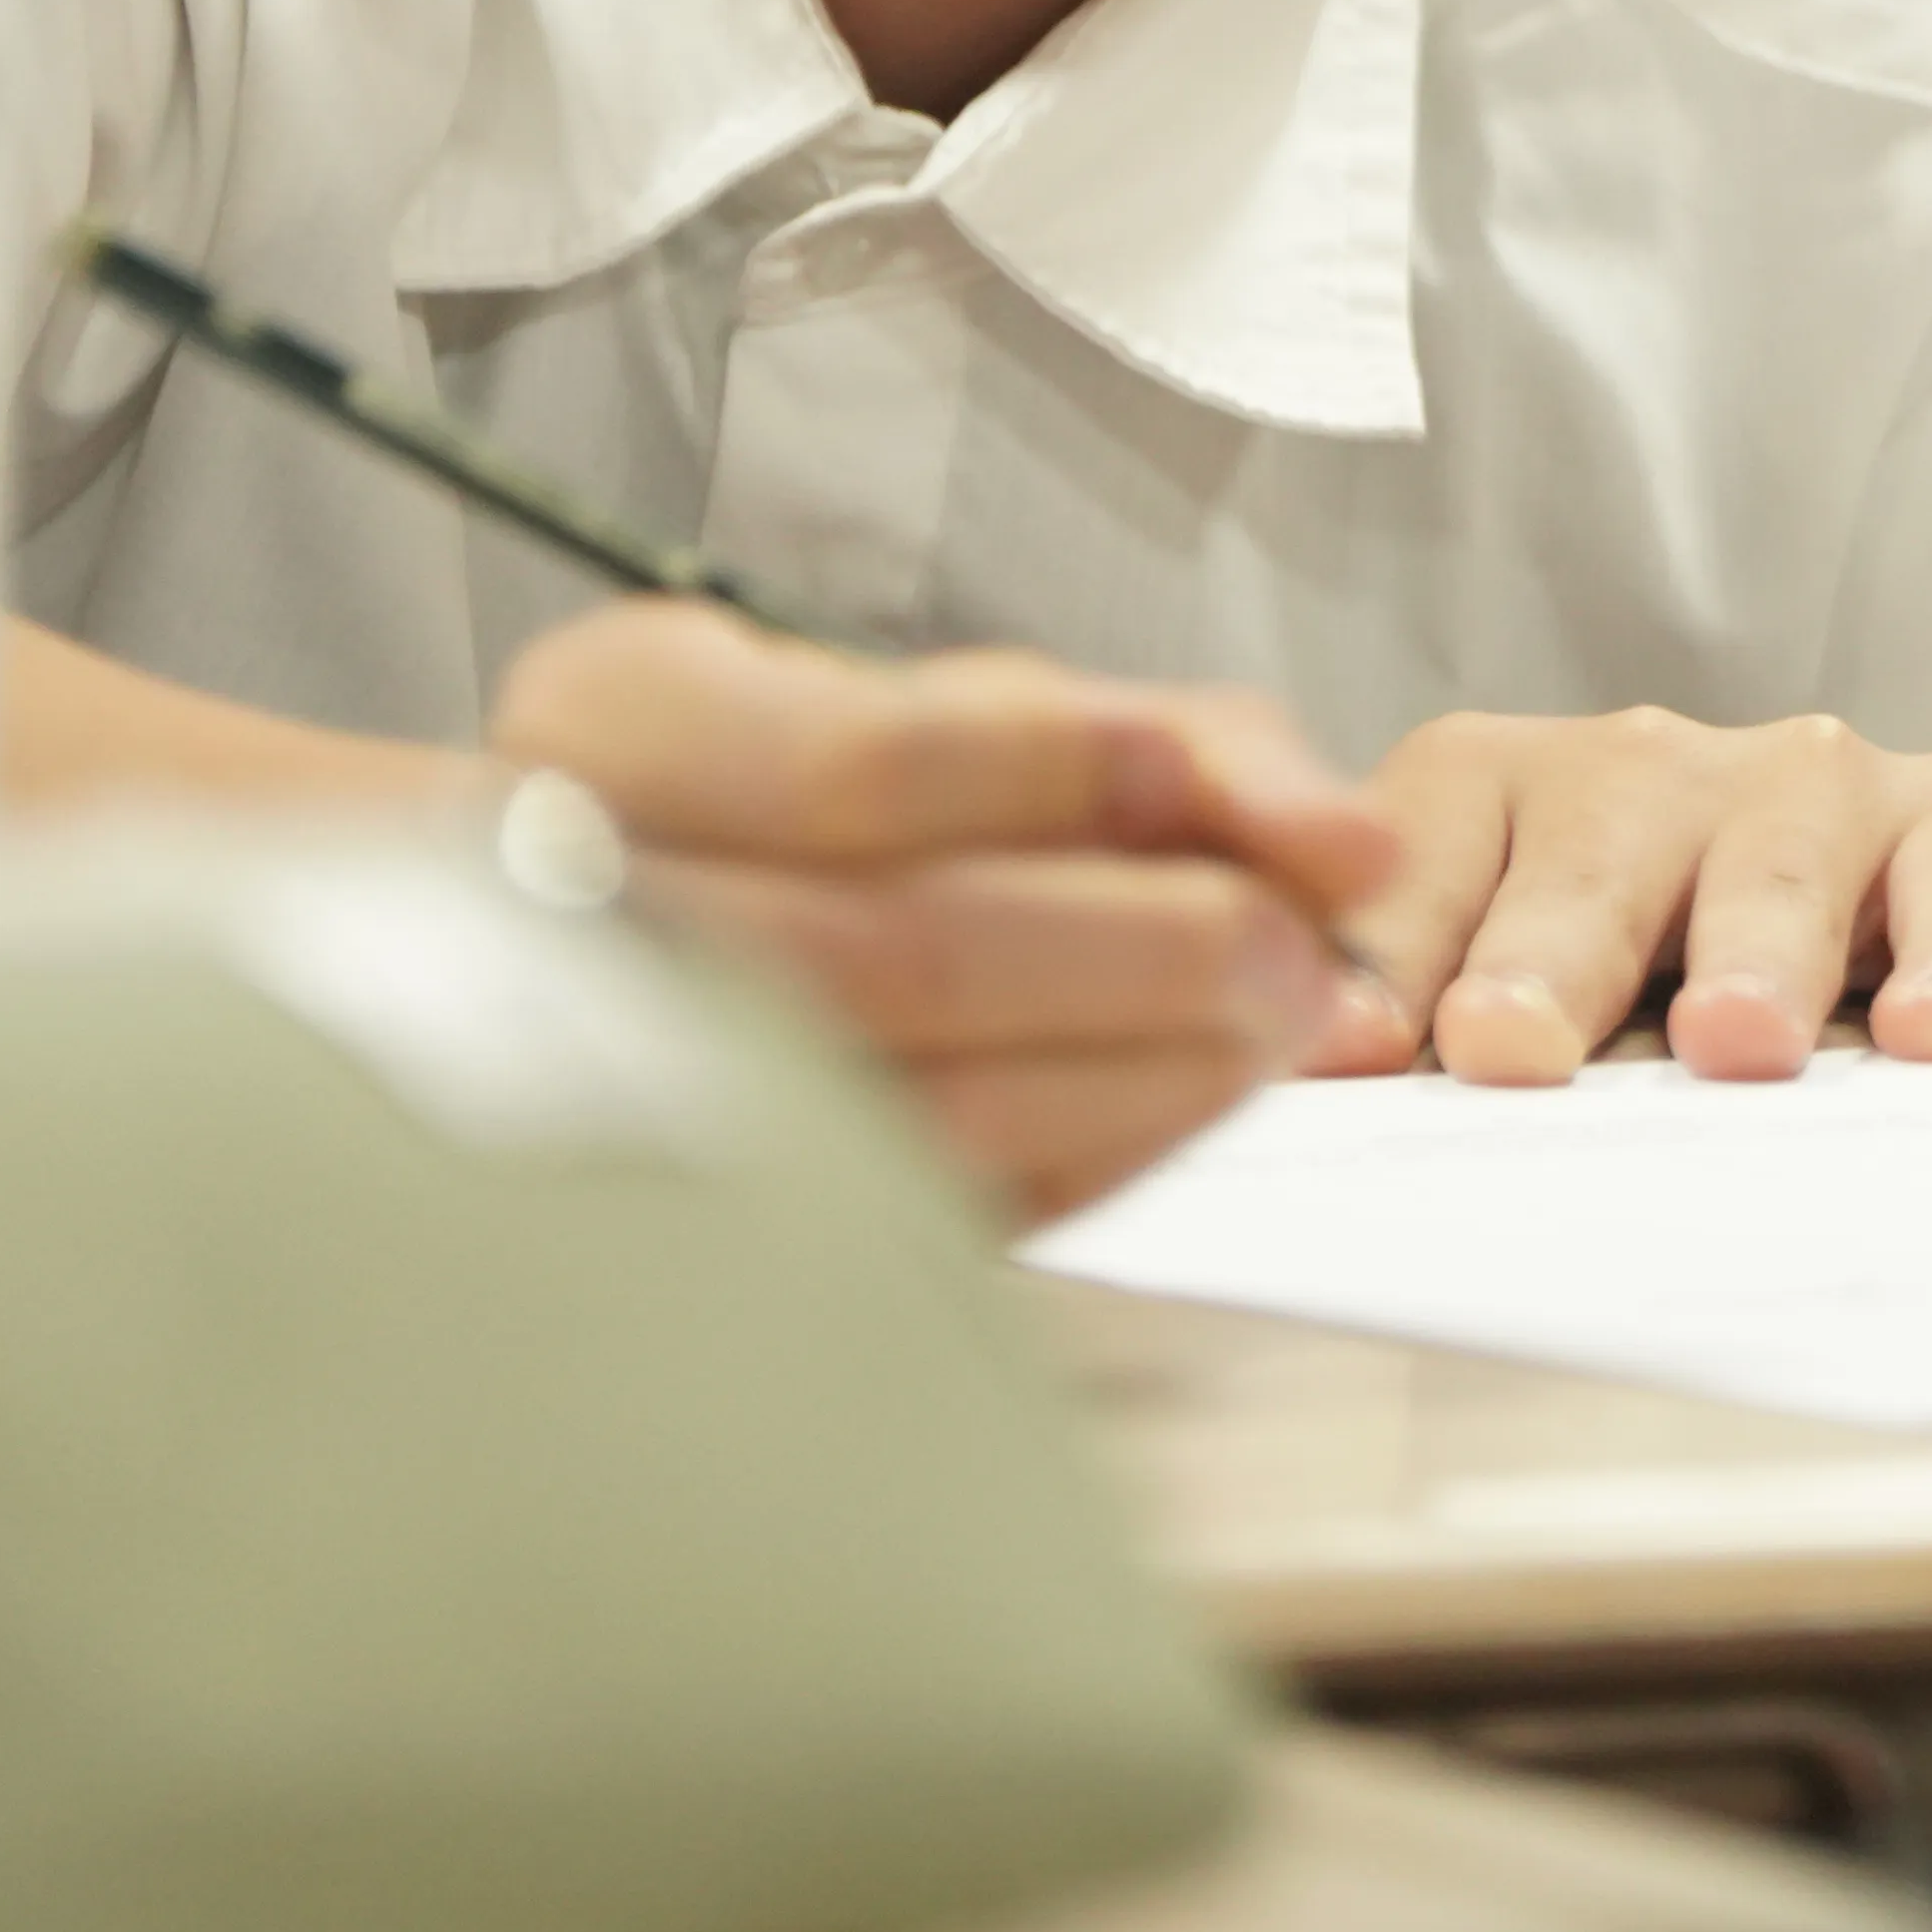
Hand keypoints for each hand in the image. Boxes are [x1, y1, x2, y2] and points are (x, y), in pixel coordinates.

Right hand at [483, 600, 1401, 1218]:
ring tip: (1274, 1012)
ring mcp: (631, 1084)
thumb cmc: (852, 798)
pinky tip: (1184, 1091)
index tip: (1202, 783)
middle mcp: (585, 907)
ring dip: (1142, 1064)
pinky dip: (1095, 1149)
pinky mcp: (723, 1221)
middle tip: (1295, 945)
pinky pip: (931, 1208)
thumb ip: (1183, 748)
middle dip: (1139, 949)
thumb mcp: (991, 709)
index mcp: (619, 724)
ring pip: (906, 1107)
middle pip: (881, 954)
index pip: (838, 766)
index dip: (1050, 775)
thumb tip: (1347, 848)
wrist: (669, 941)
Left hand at [1304, 707, 1931, 1083]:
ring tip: (1734, 1043)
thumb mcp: (1498, 990)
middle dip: (1548, 953)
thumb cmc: (1621, 992)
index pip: (1423, 854)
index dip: (1388, 948)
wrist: (1840, 931)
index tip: (1352, 1049)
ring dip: (1750, 954)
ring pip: (1769, 860)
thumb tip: (1301, 1117)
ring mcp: (1802, 784)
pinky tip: (1929, 1033)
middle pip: (1587, 856)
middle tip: (1509, 1043)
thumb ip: (1412, 1029)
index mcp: (1497, 791)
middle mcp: (1645, 769)